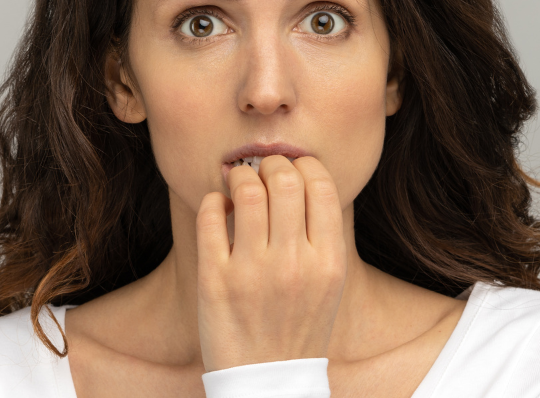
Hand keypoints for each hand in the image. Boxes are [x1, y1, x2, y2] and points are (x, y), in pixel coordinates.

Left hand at [195, 155, 346, 371]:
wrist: (268, 382)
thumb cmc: (298, 326)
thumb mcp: (329, 282)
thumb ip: (321, 234)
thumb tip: (301, 176)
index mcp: (329, 261)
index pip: (320, 184)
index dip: (303, 164)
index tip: (290, 167)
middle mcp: (294, 263)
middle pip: (284, 178)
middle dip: (270, 163)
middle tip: (260, 170)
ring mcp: (253, 271)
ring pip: (247, 191)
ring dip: (239, 176)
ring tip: (237, 182)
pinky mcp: (215, 280)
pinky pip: (211, 218)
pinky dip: (213, 201)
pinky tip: (218, 207)